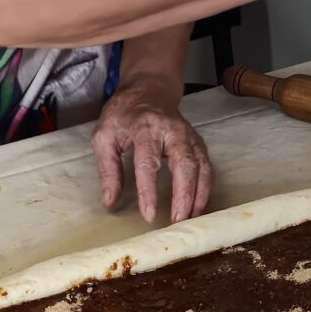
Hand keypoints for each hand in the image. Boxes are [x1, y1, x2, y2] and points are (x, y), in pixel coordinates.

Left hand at [93, 83, 213, 224]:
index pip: (148, 162)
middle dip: (184, 195)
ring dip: (199, 196)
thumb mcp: (104, 136)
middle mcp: (171, 131)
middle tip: (177, 221)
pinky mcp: (198, 142)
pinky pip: (207, 167)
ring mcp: (188, 136)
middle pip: (184, 164)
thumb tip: (111, 201)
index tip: (149, 214)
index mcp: (144, 128)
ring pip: (201, 167)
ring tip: (191, 220)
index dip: (149, 190)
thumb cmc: (124, 114)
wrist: (149, 90)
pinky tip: (199, 207)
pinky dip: (206, 189)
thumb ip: (108, 169)